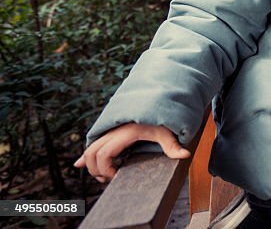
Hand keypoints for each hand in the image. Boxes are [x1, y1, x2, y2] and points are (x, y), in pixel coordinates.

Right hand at [74, 123, 189, 182]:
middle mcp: (113, 130)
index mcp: (124, 132)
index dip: (106, 169)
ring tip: (103, 176)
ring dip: (91, 163)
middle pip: (92, 153)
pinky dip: (86, 155)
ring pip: (91, 148)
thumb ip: (173, 144)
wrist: (157, 98)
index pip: (104, 154)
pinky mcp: (112, 131)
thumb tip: (185, 155)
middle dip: (96, 169)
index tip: (117, 176)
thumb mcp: (167, 130)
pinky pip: (94, 143)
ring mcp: (111, 130)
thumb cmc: (162, 117)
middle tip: (110, 179)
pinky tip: (77, 165)